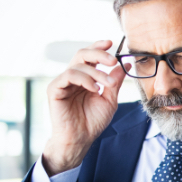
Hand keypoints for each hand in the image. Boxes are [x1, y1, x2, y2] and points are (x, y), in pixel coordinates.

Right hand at [42, 40, 129, 175]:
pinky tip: (94, 89)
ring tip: (106, 85)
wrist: (81, 138)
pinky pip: (67, 76)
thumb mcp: (110, 99)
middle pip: (82, 54)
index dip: (99, 47)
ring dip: (96, 72)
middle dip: (99, 54)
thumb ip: (115, 82)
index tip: (112, 43)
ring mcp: (63, 82)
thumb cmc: (93, 120)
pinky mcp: (54, 89)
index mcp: (86, 77)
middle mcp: (73, 76)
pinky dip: (83, 79)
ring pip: (77, 65)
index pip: (90, 56)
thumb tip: (126, 65)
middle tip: (113, 61)